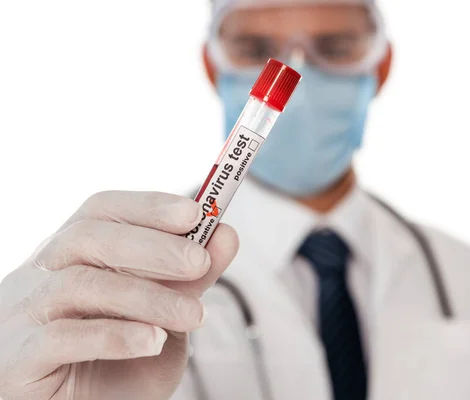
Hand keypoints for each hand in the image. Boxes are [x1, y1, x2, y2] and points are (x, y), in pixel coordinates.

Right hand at [0, 191, 238, 399]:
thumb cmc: (123, 364)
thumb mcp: (167, 318)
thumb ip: (191, 279)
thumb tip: (226, 234)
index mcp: (72, 255)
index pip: (102, 210)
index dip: (148, 206)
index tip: (196, 212)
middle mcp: (40, 276)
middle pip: (87, 237)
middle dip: (152, 246)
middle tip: (199, 261)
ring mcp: (22, 315)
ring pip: (79, 284)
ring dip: (147, 296)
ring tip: (193, 316)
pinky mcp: (18, 359)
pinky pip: (61, 337)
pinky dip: (115, 336)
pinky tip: (153, 342)